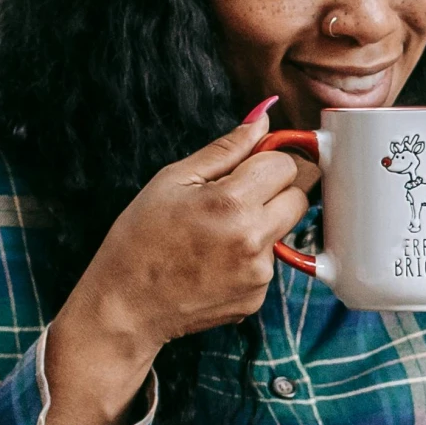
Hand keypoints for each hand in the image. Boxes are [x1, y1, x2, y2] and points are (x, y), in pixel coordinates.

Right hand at [43, 114, 309, 424]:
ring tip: (215, 236)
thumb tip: (263, 118)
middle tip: (234, 200)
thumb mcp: (173, 180)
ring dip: (261, 226)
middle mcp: (254, 239)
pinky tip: (214, 263)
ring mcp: (259, 274)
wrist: (125, 305)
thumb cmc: (140, 238)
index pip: (286, 165)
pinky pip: (268, 264)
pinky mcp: (257, 298)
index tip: (246, 169)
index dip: (266, 162)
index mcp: (232, 202)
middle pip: (299, 198)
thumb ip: (226, 148)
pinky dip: (250, 259)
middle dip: (274, 192)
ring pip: (284, 232)